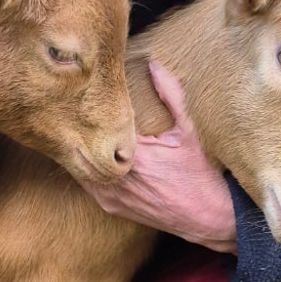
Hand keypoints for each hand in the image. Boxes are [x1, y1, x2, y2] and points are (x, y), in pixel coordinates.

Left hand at [85, 60, 236, 253]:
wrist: (208, 218)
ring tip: (77, 130)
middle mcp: (119, 179)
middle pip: (85, 148)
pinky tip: (87, 155)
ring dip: (82, 151)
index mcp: (135, 157)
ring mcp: (112, 196)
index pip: (99, 129)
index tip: (88, 96)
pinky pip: (88, 185)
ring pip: (82, 168)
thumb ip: (171, 96)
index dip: (92, 112)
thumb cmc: (201, 174)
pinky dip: (86, 170)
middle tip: (72, 109)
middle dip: (82, 131)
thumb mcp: (189, 132)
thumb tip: (154, 63)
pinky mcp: (112, 207)